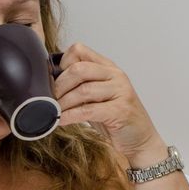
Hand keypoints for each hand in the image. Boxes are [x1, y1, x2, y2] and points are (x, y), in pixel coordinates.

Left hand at [52, 42, 162, 160]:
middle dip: (59, 86)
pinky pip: (88, 110)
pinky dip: (70, 116)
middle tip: (48, 99)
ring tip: (53, 112)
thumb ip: (79, 87)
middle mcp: (115, 75)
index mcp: (107, 67)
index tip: (53, 80)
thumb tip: (49, 84)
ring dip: (63, 103)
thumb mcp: (96, 97)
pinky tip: (61, 121)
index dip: (62, 63)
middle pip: (78, 69)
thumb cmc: (115, 119)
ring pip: (83, 90)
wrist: (140, 140)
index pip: (79, 50)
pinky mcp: (121, 110)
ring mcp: (120, 91)